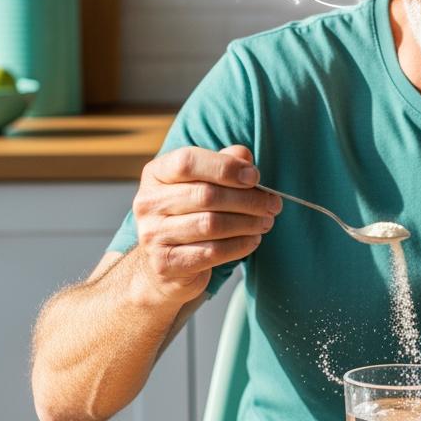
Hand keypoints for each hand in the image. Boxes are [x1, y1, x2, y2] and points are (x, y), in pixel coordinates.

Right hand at [132, 144, 281, 304]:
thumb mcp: (204, 183)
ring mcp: (152, 235)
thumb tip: (243, 155)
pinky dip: (239, 245)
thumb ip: (223, 164)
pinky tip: (253, 240)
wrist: (165, 264)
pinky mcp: (165, 263)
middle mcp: (148, 203)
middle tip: (273, 204)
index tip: (255, 177)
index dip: (225, 167)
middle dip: (248, 200)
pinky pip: (211, 252)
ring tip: (266, 222)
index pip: (187, 161)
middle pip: (205, 195)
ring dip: (247, 223)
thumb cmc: (192, 214)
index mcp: (156, 174)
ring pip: (211, 224)